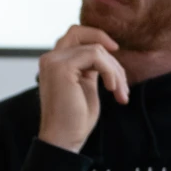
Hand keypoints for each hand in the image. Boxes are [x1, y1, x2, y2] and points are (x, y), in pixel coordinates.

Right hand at [37, 25, 128, 153]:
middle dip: (105, 45)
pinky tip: (112, 89)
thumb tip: (106, 52)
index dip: (96, 37)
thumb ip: (89, 67)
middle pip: (79, 32)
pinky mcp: (62, 68)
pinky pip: (96, 56)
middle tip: (119, 69)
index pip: (74, 35)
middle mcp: (49, 59)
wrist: (64, 139)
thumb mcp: (85, 85)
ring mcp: (53, 62)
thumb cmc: (75, 118)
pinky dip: (111, 71)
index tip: (114, 53)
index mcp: (53, 63)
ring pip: (95, 49)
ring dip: (115, 70)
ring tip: (120, 92)